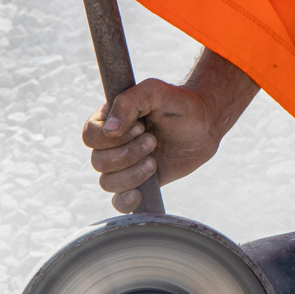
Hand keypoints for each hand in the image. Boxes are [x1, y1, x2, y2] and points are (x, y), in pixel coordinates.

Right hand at [81, 78, 224, 212]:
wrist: (204, 125)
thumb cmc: (179, 104)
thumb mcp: (155, 91)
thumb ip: (129, 102)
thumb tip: (109, 130)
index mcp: (108, 120)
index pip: (90, 135)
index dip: (113, 138)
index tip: (141, 127)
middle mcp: (111, 144)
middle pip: (98, 161)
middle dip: (128, 154)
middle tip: (153, 141)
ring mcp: (123, 165)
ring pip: (107, 182)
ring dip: (132, 174)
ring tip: (154, 161)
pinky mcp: (137, 182)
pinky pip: (118, 202)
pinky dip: (124, 201)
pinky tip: (139, 194)